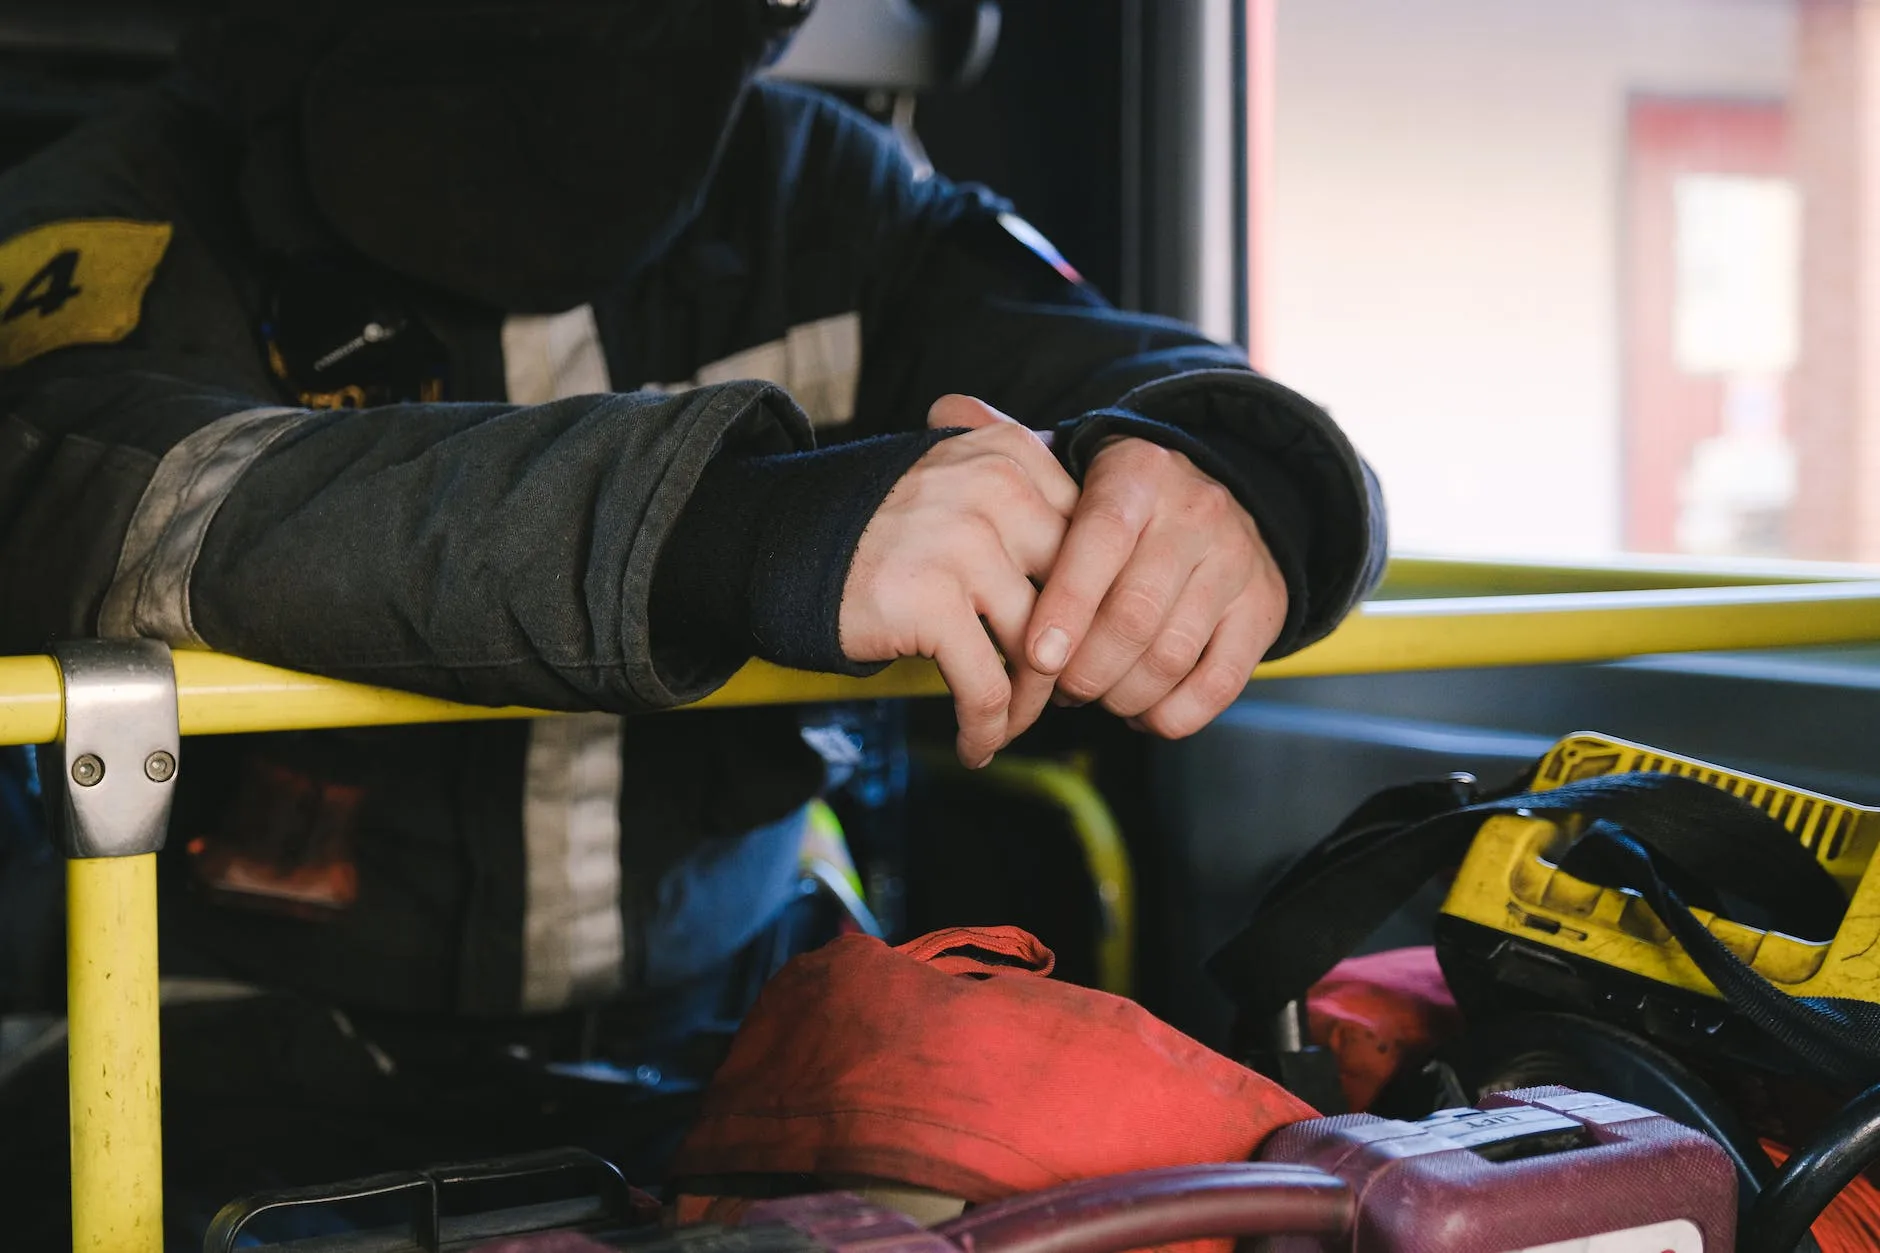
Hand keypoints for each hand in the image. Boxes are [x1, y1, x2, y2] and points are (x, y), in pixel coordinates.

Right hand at [840, 395, 1076, 767]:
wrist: (780, 545)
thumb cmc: (881, 526)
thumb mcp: (956, 479)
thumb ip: (1024, 494)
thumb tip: (1107, 547)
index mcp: (1010, 454)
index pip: (1090, 541)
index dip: (1092, 604)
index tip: (1079, 644)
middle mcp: (993, 489)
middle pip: (1072, 597)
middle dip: (1071, 659)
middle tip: (1059, 696)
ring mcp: (961, 544)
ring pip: (1037, 650)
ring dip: (1028, 705)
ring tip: (1011, 726)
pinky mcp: (929, 602)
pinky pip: (987, 685)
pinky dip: (987, 728)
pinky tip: (975, 746)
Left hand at [1020, 436, 1286, 738]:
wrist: (1229, 490)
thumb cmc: (1121, 496)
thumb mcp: (1075, 463)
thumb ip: (1011, 451)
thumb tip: (937, 413)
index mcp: (1137, 477)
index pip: (1098, 545)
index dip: (1064, 610)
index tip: (1035, 657)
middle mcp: (1196, 514)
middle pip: (1133, 616)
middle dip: (1083, 670)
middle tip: (1055, 686)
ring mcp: (1237, 563)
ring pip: (1169, 656)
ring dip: (1119, 696)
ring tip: (1091, 695)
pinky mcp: (1265, 609)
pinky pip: (1217, 684)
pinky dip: (1170, 713)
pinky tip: (1140, 712)